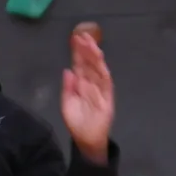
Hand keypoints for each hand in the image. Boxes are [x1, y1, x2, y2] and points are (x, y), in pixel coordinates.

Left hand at [61, 33, 114, 162]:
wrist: (86, 139)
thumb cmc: (76, 122)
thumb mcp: (67, 104)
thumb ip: (67, 87)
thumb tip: (67, 70)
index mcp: (80, 84)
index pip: (79, 65)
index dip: (77, 52)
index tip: (74, 39)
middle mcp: (91, 83)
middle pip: (89, 63)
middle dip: (86, 49)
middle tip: (82, 35)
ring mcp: (100, 89)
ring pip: (98, 69)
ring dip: (94, 56)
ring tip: (90, 44)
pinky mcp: (107, 96)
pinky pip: (106, 81)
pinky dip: (103, 70)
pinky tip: (100, 60)